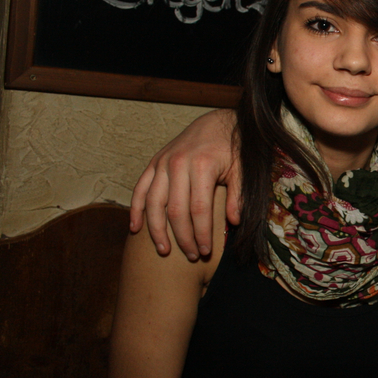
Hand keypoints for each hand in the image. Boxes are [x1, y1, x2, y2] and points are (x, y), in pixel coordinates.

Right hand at [129, 109, 240, 259]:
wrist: (217, 121)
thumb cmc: (233, 147)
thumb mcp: (242, 169)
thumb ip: (237, 195)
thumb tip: (233, 221)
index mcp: (202, 166)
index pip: (199, 209)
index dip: (201, 233)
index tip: (205, 251)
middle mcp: (178, 164)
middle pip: (175, 210)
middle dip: (182, 237)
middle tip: (191, 255)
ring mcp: (163, 162)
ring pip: (154, 203)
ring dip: (156, 229)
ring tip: (164, 250)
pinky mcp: (154, 162)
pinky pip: (140, 188)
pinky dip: (136, 209)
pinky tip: (135, 228)